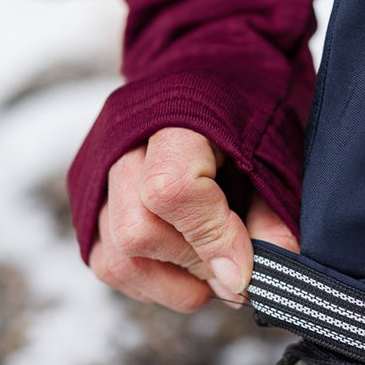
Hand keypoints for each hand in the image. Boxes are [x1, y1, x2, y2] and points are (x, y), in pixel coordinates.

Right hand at [89, 127, 296, 311]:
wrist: (209, 80)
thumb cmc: (245, 118)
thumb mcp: (274, 157)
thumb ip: (272, 217)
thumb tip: (263, 278)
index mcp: (175, 116)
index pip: (170, 188)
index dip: (212, 237)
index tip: (244, 267)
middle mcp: (122, 143)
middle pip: (136, 230)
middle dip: (193, 265)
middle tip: (231, 269)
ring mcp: (98, 174)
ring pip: (117, 258)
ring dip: (172, 283)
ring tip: (210, 273)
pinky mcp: (90, 205)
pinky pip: (108, 265)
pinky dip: (151, 282)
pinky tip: (183, 269)